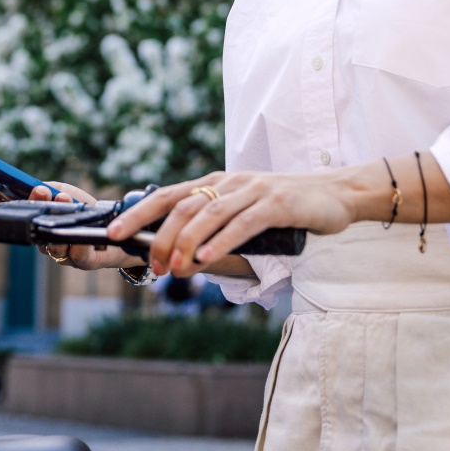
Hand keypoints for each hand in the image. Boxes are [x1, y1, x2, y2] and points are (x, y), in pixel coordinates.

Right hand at [0, 175, 143, 271]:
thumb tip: (37, 190)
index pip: (3, 208)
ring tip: (64, 201)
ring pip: (50, 245)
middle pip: (25, 227)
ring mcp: (59, 252)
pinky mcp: (83, 261)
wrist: (117, 229)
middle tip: (38, 190)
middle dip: (30, 207)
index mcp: (30, 218)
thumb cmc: (84, 209)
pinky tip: (80, 237)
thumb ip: (49, 189)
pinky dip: (78, 246)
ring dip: (57, 222)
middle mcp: (39, 238)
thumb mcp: (65, 192)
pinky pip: (78, 257)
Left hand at [106, 170, 359, 277]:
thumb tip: (176, 256)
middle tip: (152, 265)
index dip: (138, 214)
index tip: (114, 233)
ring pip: (208, 215)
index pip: (167, 196)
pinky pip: (242, 223)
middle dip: (159, 237)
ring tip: (174, 267)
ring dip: (186, 243)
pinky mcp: (276, 203)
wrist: (336, 194)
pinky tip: (207, 258)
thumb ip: (214, 226)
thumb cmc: (285, 208)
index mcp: (216, 184)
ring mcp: (252, 190)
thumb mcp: (243, 212)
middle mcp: (229, 183)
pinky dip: (221, 241)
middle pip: (182, 207)